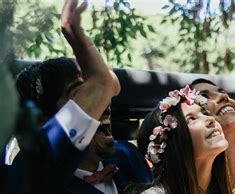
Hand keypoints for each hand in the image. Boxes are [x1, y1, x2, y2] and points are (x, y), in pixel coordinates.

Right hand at [60, 0, 119, 119]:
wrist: (103, 88)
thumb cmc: (107, 87)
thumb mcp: (107, 79)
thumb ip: (108, 79)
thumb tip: (115, 89)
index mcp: (80, 52)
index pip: (71, 33)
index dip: (71, 21)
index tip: (77, 11)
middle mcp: (76, 47)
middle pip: (65, 24)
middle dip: (67, 10)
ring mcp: (78, 44)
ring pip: (67, 21)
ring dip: (70, 7)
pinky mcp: (83, 43)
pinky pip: (75, 22)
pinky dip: (77, 11)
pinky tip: (85, 2)